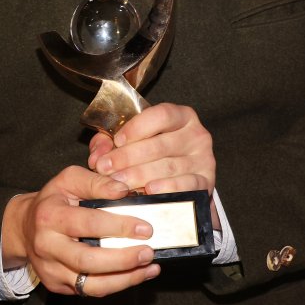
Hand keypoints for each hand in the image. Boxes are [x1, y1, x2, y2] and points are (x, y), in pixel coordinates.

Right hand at [1, 165, 161, 297]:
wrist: (24, 227)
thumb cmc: (53, 200)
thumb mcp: (69, 180)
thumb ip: (96, 182)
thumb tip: (124, 191)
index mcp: (49, 216)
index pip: (88, 223)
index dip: (119, 226)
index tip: (145, 228)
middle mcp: (46, 246)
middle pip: (87, 260)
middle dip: (122, 259)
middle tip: (148, 252)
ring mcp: (50, 270)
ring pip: (90, 285)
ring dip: (125, 279)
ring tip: (150, 269)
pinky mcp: (56, 285)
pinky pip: (90, 291)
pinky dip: (117, 284)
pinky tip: (136, 275)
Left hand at [88, 102, 216, 225]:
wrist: (180, 182)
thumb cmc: (152, 155)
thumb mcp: (132, 141)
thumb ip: (111, 142)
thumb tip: (97, 154)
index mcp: (181, 117)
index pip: (161, 115)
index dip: (137, 127)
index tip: (116, 140)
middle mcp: (196, 135)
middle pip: (160, 144)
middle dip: (128, 157)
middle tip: (105, 168)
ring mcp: (204, 159)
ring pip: (169, 166)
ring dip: (140, 175)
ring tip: (119, 182)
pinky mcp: (206, 182)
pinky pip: (186, 184)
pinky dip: (167, 187)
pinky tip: (150, 190)